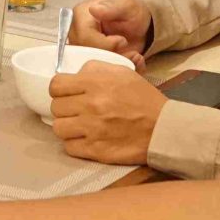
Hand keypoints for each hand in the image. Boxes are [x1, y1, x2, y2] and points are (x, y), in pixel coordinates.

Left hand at [48, 63, 167, 165]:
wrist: (163, 128)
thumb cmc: (143, 99)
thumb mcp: (122, 72)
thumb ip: (95, 69)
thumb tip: (75, 75)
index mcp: (95, 83)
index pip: (56, 85)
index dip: (60, 90)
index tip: (68, 94)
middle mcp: (90, 105)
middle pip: (56, 107)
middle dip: (65, 108)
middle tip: (78, 110)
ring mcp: (91, 129)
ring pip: (59, 128)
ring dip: (68, 127)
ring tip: (80, 126)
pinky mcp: (95, 150)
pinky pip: (69, 147)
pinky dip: (75, 144)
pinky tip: (87, 139)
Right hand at [72, 0, 151, 65]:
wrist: (137, 24)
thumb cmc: (129, 11)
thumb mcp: (126, 5)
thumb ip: (111, 8)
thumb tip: (93, 9)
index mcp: (80, 15)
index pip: (84, 37)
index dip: (105, 44)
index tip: (123, 41)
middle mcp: (75, 33)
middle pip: (86, 55)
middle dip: (112, 56)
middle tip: (131, 52)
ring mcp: (81, 48)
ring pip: (93, 65)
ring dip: (117, 64)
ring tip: (134, 56)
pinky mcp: (90, 60)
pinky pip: (100, 72)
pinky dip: (119, 69)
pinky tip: (132, 61)